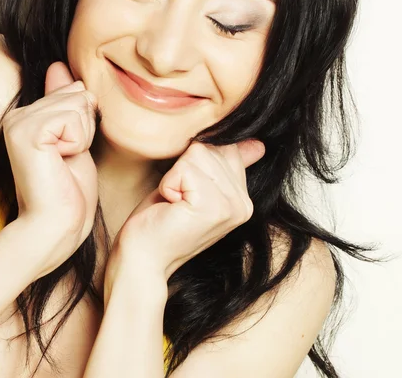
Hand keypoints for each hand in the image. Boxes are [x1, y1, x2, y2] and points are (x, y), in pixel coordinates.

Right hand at [2, 61, 98, 276]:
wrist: (56, 228)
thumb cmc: (68, 193)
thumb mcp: (75, 140)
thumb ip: (66, 104)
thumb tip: (60, 66)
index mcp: (27, 116)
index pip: (75, 91)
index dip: (86, 124)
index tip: (68, 153)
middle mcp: (18, 115)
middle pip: (78, 94)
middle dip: (86, 129)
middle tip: (67, 161)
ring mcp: (18, 122)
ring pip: (78, 103)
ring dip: (83, 137)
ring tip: (63, 162)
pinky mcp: (25, 132)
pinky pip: (72, 118)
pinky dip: (77, 143)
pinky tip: (60, 162)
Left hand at [113, 140, 264, 279]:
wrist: (143, 257)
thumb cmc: (161, 220)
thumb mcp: (197, 186)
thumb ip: (226, 165)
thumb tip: (259, 144)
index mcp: (243, 199)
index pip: (225, 147)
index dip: (193, 164)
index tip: (187, 195)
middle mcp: (244, 204)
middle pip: (210, 148)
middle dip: (183, 168)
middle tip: (178, 202)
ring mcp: (231, 206)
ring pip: (197, 154)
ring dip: (175, 176)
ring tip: (175, 204)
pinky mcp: (212, 207)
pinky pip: (184, 168)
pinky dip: (168, 184)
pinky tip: (172, 208)